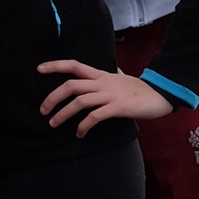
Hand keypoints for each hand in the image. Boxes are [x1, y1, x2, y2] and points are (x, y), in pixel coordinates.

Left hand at [36, 59, 174, 135]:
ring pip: (79, 101)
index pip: (73, 65)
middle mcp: (102, 82)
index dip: (55, 65)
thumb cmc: (139, 88)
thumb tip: (112, 69)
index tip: (39, 69)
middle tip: (43, 110)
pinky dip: (83, 126)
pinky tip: (80, 133)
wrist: (160, 94)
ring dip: (63, 114)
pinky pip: (94, 116)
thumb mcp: (122, 77)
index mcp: (100, 74)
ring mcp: (109, 95)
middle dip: (53, 97)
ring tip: (54, 124)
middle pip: (71, 85)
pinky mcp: (117, 108)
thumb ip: (113, 74)